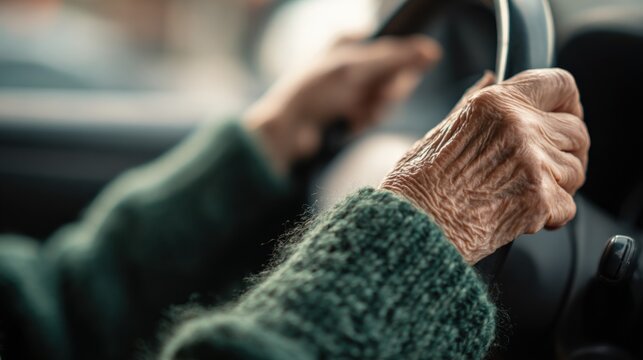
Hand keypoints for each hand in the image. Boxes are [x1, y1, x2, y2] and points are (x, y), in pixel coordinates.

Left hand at [244, 35, 441, 173]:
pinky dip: (366, 120)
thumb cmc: (315, 93)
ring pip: (386, 98)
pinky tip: (352, 124)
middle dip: (390, 91)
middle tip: (380, 99)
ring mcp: (351, 89)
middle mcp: (352, 63)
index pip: (394, 47)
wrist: (288, 131)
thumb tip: (431, 51)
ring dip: (378, 109)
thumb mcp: (356, 70)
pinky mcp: (349, 112)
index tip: (420, 68)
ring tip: (360, 115)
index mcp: (350, 43)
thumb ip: (395, 60)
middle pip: (394, 75)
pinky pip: (373, 115)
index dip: (408, 61)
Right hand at [381, 69, 589, 263]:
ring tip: (521, 193)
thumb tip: (491, 79)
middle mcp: (518, 127)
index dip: (567, 102)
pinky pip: (567, 206)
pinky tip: (519, 214)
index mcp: (494, 104)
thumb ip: (473, 104)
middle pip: (576, 131)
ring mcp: (532, 163)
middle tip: (539, 167)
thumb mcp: (440, 132)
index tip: (561, 116)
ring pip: (576, 170)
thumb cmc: (417, 185)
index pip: (560, 83)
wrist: (413, 228)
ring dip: (558, 185)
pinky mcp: (539, 200)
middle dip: (563, 152)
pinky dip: (549, 215)